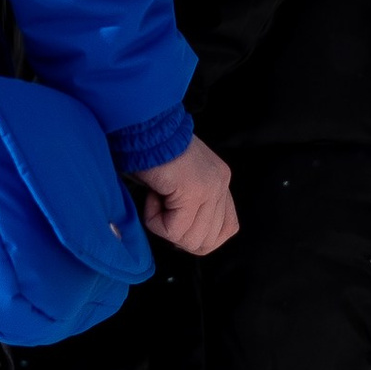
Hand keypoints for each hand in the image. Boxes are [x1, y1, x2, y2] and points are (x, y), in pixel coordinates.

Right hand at [134, 136, 237, 257]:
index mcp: (220, 180)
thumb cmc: (150, 150)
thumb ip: (191, 203)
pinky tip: (152, 195)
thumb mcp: (180, 179)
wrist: (143, 128)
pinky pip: (173, 229)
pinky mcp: (195, 191)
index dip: (199, 238)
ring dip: (164, 226)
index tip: (175, 224)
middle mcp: (221, 183)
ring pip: (190, 239)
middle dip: (178, 235)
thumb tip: (183, 238)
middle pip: (208, 241)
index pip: (227, 229)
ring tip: (156, 197)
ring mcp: (211, 187)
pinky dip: (154, 219)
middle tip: (161, 210)